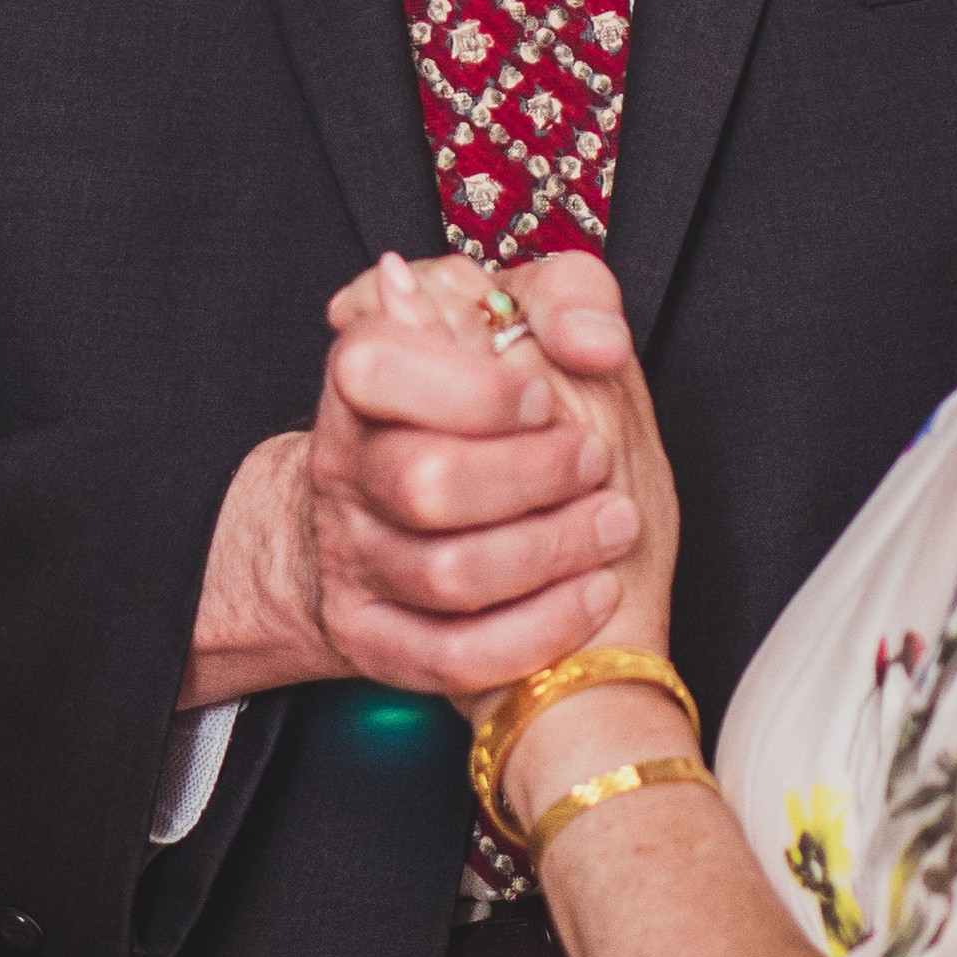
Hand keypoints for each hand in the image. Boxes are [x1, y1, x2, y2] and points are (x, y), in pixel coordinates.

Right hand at [178, 251, 668, 707]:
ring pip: (447, 573)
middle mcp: (343, 467)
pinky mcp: (374, 636)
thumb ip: (568, 300)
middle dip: (534, 476)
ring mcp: (351, 556)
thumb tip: (592, 337)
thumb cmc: (500, 409)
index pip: (373, 365)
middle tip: (593, 462)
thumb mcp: (532, 325)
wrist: (428, 515)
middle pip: (425, 482)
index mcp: (364, 380)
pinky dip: (538, 629)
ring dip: (554, 550)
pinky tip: (593, 592)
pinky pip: (449, 655)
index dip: (471, 389)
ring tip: (613, 523)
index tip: (542, 400)